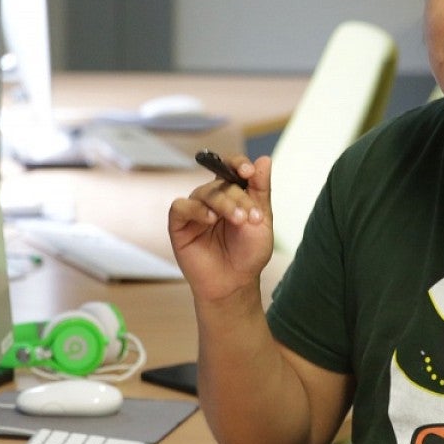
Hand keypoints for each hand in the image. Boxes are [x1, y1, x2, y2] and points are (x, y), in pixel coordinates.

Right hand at [168, 154, 273, 301]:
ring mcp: (195, 210)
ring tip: (237, 220)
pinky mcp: (179, 224)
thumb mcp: (262, 221)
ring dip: (223, 203)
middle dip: (239, 198)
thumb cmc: (249, 254)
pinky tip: (211, 220)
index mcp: (233, 194)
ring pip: (204, 192)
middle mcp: (212, 198)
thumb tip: (264, 159)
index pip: (231, 168)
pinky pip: (181, 206)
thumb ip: (261, 190)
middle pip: (221, 183)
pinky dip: (196, 210)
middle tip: (250, 218)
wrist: (235, 283)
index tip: (248, 172)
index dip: (238, 164)